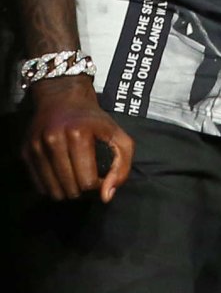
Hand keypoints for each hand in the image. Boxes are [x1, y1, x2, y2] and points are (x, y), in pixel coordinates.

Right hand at [22, 75, 134, 203]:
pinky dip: (51, 187)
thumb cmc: (92, 119)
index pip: (88, 181)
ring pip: (53, 191)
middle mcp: (54, 140)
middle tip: (86, 177)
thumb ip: (122, 165)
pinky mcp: (25, 152)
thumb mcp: (116, 134)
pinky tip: (60, 176)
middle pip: (70, 188)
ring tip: (74, 178)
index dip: (98, 184)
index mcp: (78, 134)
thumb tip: (106, 196)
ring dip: (66, 191)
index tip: (100, 176)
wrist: (62, 96)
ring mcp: (37, 146)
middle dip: (82, 189)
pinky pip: (38, 186)